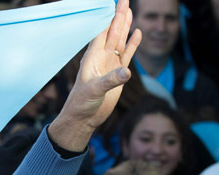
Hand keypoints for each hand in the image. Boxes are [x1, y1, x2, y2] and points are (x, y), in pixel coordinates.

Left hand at [48, 0, 140, 151]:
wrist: (84, 118)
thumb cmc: (82, 103)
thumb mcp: (95, 91)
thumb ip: (111, 80)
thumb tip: (127, 71)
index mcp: (92, 57)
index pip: (101, 32)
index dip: (106, 17)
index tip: (111, 2)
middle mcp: (101, 57)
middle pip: (112, 32)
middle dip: (118, 15)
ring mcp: (110, 65)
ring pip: (120, 41)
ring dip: (125, 26)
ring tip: (129, 10)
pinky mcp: (118, 74)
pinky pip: (127, 55)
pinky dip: (132, 44)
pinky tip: (137, 33)